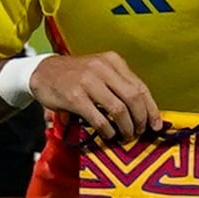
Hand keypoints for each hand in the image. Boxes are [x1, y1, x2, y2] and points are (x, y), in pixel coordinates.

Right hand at [31, 53, 163, 143]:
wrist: (42, 72)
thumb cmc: (75, 75)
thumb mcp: (100, 71)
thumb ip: (119, 85)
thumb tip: (143, 111)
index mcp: (113, 61)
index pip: (140, 86)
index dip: (151, 108)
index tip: (157, 124)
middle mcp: (102, 68)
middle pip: (133, 98)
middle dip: (141, 119)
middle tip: (140, 132)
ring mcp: (88, 82)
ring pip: (119, 109)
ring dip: (126, 127)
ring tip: (126, 136)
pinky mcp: (75, 97)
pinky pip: (99, 118)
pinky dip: (108, 130)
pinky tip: (109, 135)